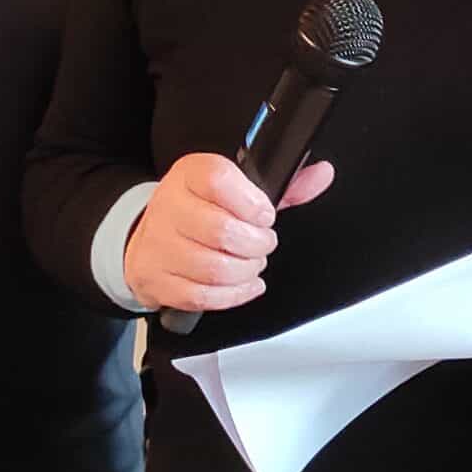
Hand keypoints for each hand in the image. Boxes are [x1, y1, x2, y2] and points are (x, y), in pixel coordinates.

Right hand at [120, 152, 332, 313]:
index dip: (252, 203)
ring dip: (246, 271)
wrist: (150, 234)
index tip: (265, 215)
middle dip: (256, 244)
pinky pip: (201, 296)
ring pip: (213, 268)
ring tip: (252, 263)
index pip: (219, 180)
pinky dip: (232, 295)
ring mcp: (158, 245)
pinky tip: (245, 285)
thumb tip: (321, 175)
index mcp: (190, 174)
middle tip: (263, 243)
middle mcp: (169, 206)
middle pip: (220, 230)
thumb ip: (283, 186)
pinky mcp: (156, 279)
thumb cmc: (200, 209)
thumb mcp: (237, 187)